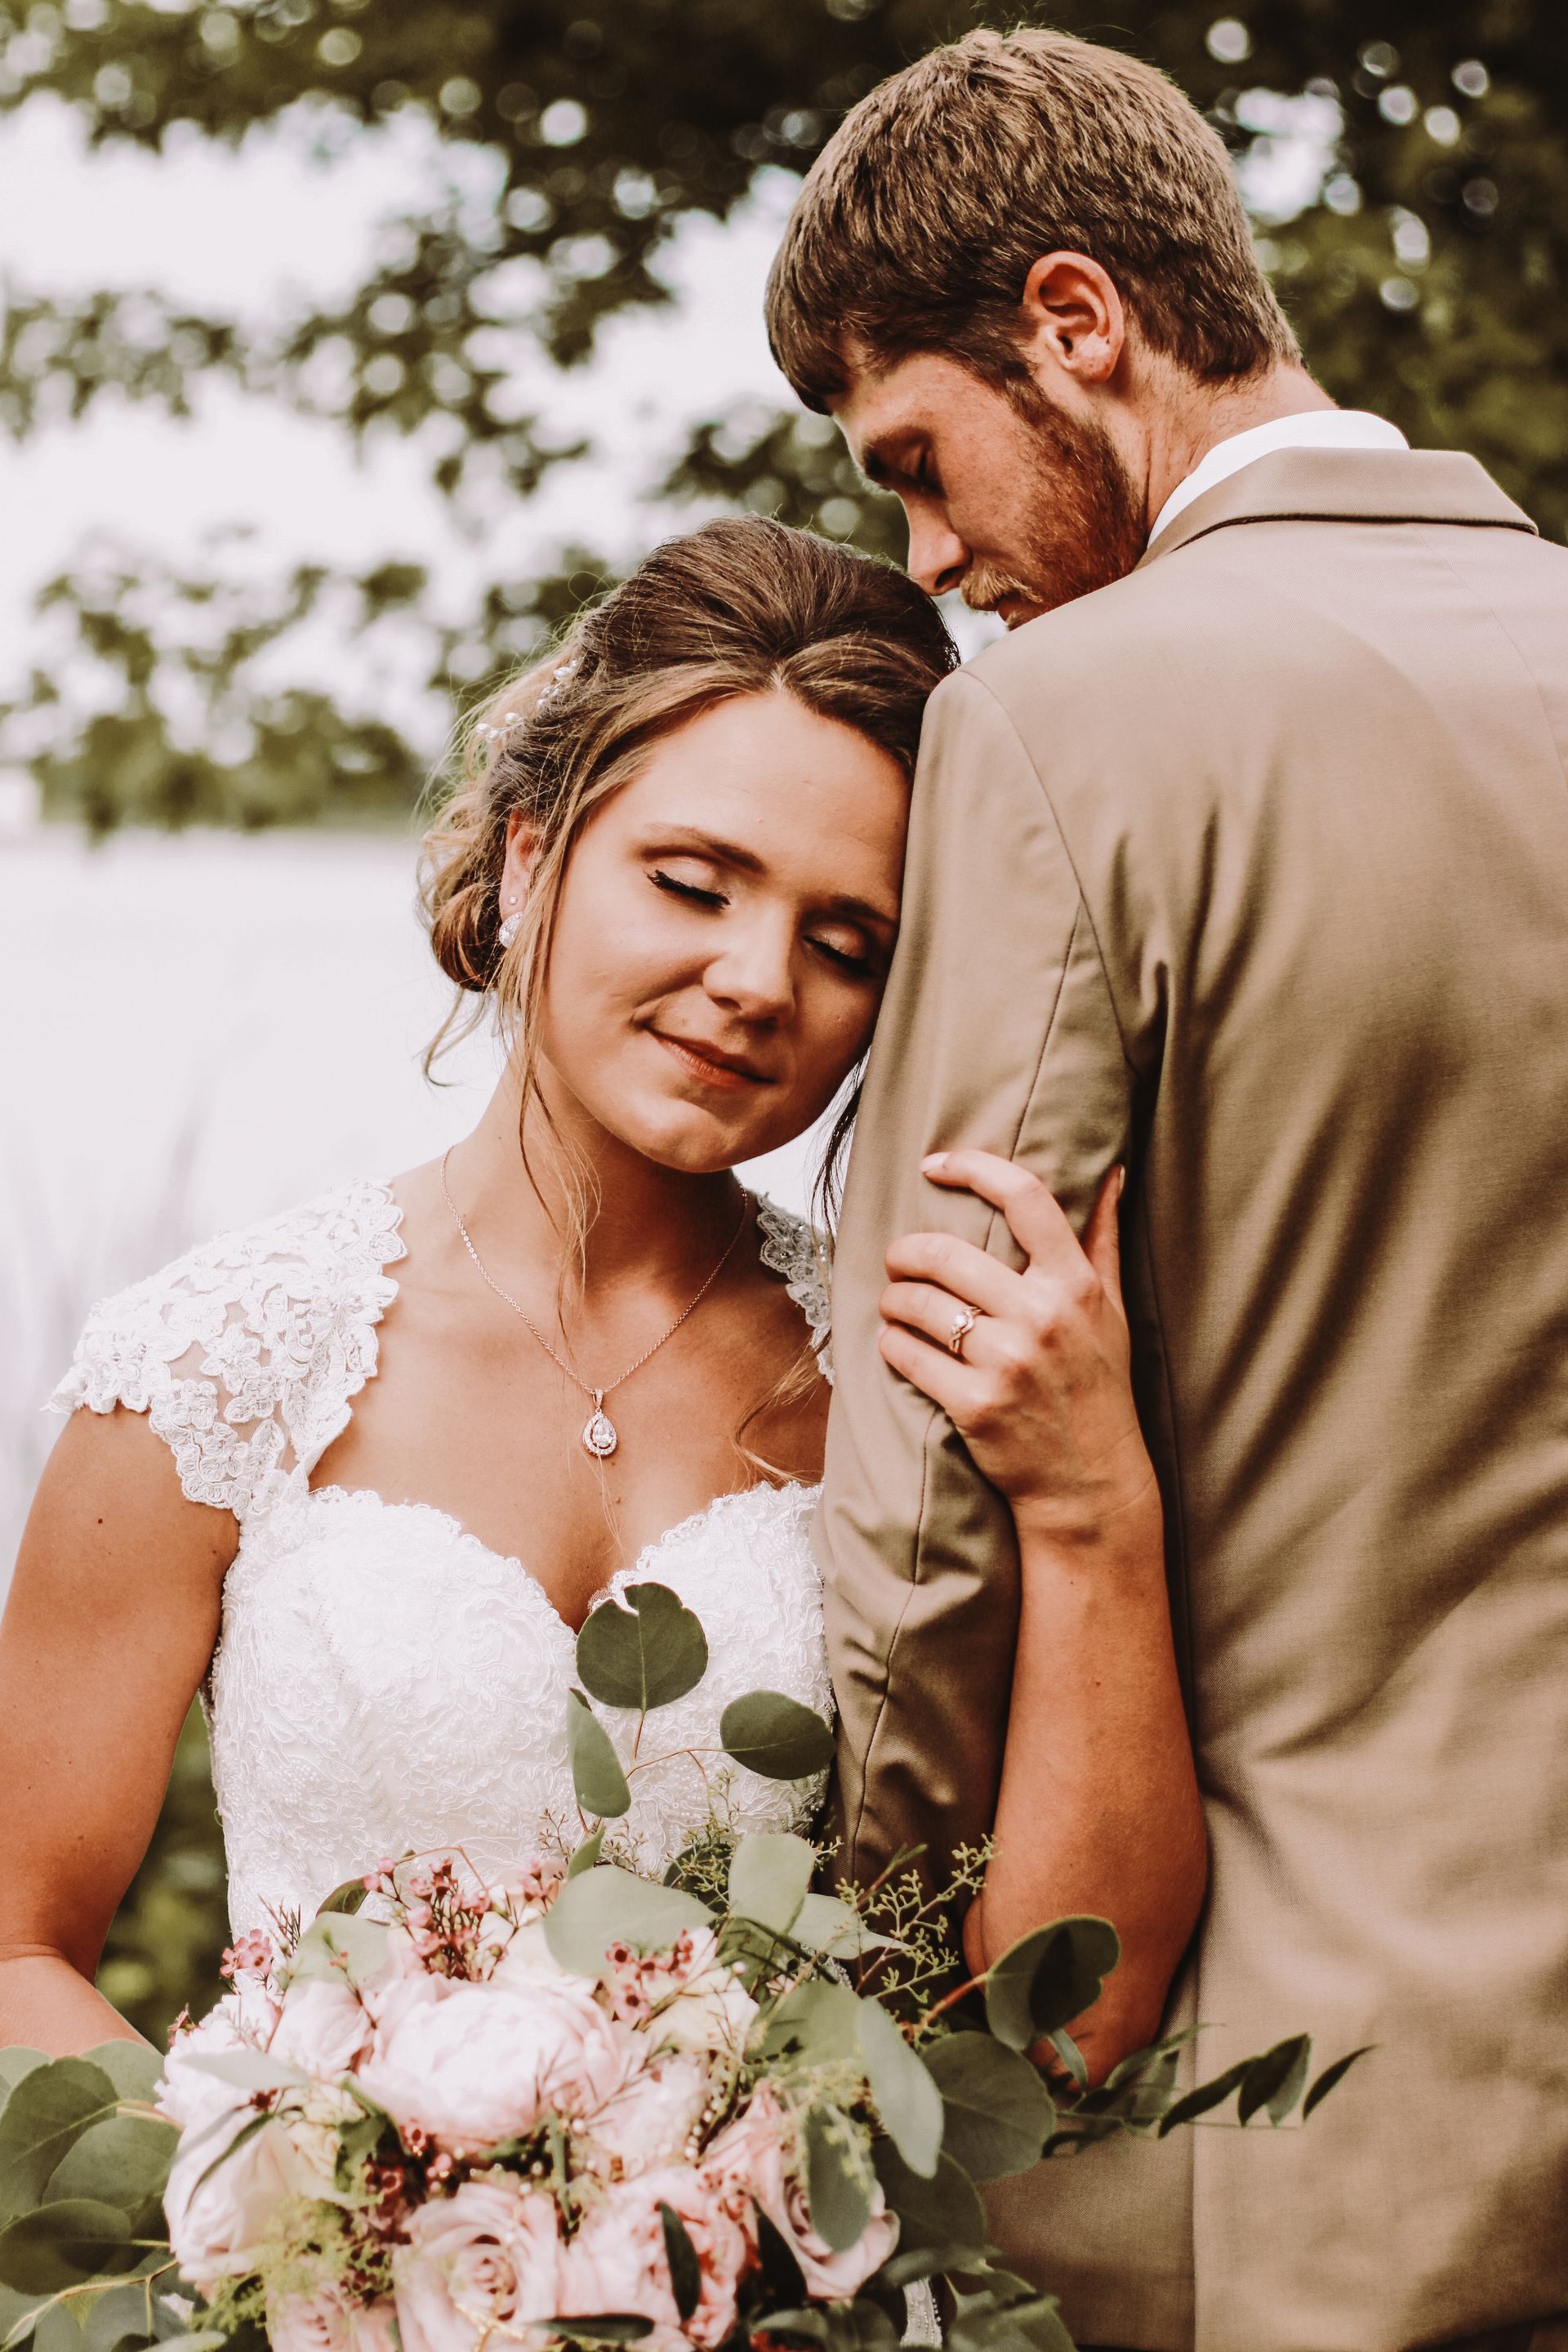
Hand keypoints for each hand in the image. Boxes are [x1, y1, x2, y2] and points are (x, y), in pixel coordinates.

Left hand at [878, 1153, 1159, 1553]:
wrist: (1092, 1485)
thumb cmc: (1099, 1389)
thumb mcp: (1112, 1311)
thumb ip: (1104, 1239)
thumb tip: (1111, 1171)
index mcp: (1076, 1285)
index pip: (1025, 1198)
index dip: (973, 1167)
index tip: (936, 1163)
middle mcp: (1043, 1317)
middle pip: (945, 1253)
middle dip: (906, 1253)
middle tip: (900, 1261)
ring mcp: (1007, 1362)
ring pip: (917, 1303)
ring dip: (893, 1300)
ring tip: (897, 1305)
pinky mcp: (974, 1404)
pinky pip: (907, 1353)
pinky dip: (892, 1344)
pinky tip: (899, 1345)